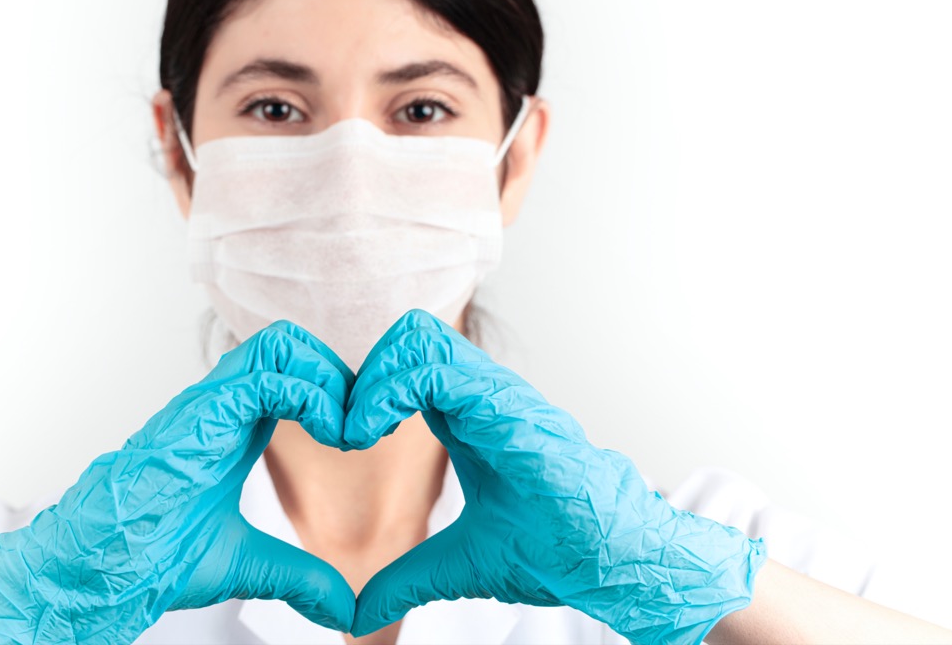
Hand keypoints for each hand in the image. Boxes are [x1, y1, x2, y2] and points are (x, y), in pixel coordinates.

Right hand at [0, 321, 356, 643]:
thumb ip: (299, 576)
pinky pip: (264, 377)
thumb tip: (344, 608)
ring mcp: (210, 404)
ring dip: (327, 378)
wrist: (103, 567)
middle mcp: (224, 405)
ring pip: (280, 344)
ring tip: (346, 429)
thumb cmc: (153, 555)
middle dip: (338, 373)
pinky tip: (330, 435)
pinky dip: (311, 395)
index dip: (335, 391)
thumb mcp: (249, 565)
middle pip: (292, 345)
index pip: (294, 373)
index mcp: (236, 426)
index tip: (363, 435)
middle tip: (362, 424)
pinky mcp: (200, 415)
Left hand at [345, 310, 766, 644]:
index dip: (365, 392)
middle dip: (363, 373)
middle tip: (343, 430)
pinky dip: (387, 392)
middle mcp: (477, 395)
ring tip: (353, 434)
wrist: (609, 558)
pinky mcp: (505, 404)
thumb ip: (407, 578)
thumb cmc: (556, 547)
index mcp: (465, 418)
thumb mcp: (459, 563)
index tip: (341, 441)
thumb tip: (358, 615)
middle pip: (408, 336)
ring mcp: (493, 393)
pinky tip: (368, 436)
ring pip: (417, 336)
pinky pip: (435, 367)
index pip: (405, 367)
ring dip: (371, 380)